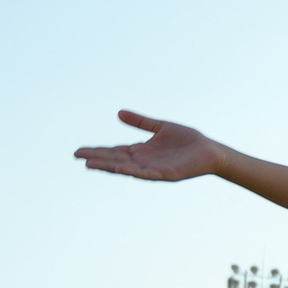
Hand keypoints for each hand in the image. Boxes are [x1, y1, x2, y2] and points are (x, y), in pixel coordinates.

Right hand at [75, 111, 230, 180]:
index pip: (115, 151)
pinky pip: (145, 173)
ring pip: (126, 168)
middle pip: (115, 160)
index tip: (79, 151)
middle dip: (97, 158)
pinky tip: (119, 169)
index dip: (98, 151)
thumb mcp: (161, 127)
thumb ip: (141, 122)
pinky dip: (131, 171)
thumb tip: (118, 113)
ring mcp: (153, 169)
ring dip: (108, 166)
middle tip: (76, 156)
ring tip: (89, 164)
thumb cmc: (188, 140)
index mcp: (142, 151)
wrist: (211, 151)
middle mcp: (144, 162)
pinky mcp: (166, 174)